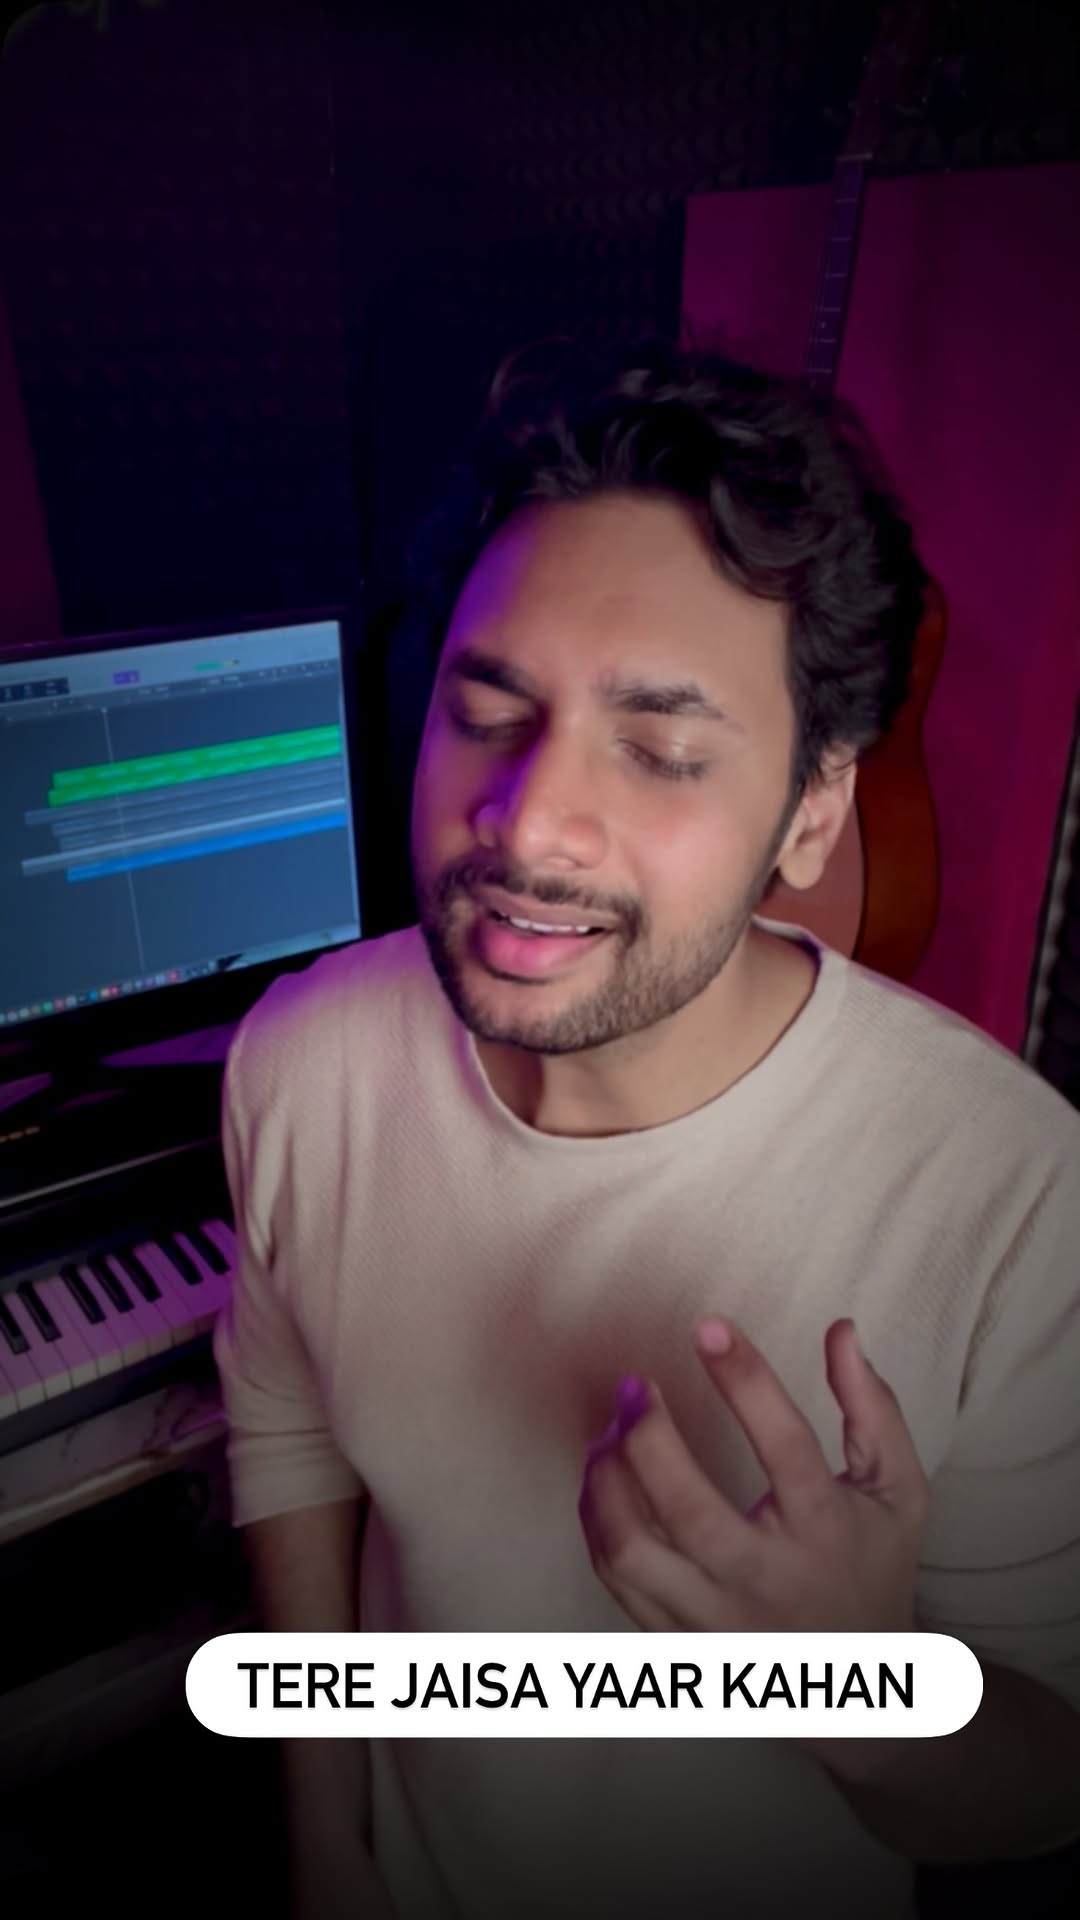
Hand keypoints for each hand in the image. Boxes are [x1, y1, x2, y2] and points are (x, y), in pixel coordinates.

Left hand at [579, 1317, 928, 1636]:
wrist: (855, 1682)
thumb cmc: (873, 1565)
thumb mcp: (897, 1490)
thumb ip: (874, 1409)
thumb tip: (842, 1332)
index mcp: (826, 1529)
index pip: (786, 1447)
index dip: (746, 1380)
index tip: (710, 1328)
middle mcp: (767, 1579)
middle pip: (690, 1511)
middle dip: (650, 1437)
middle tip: (636, 1387)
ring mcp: (717, 1617)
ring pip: (635, 1553)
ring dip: (607, 1483)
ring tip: (609, 1433)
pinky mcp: (679, 1639)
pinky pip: (617, 1580)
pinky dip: (597, 1523)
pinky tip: (603, 1479)